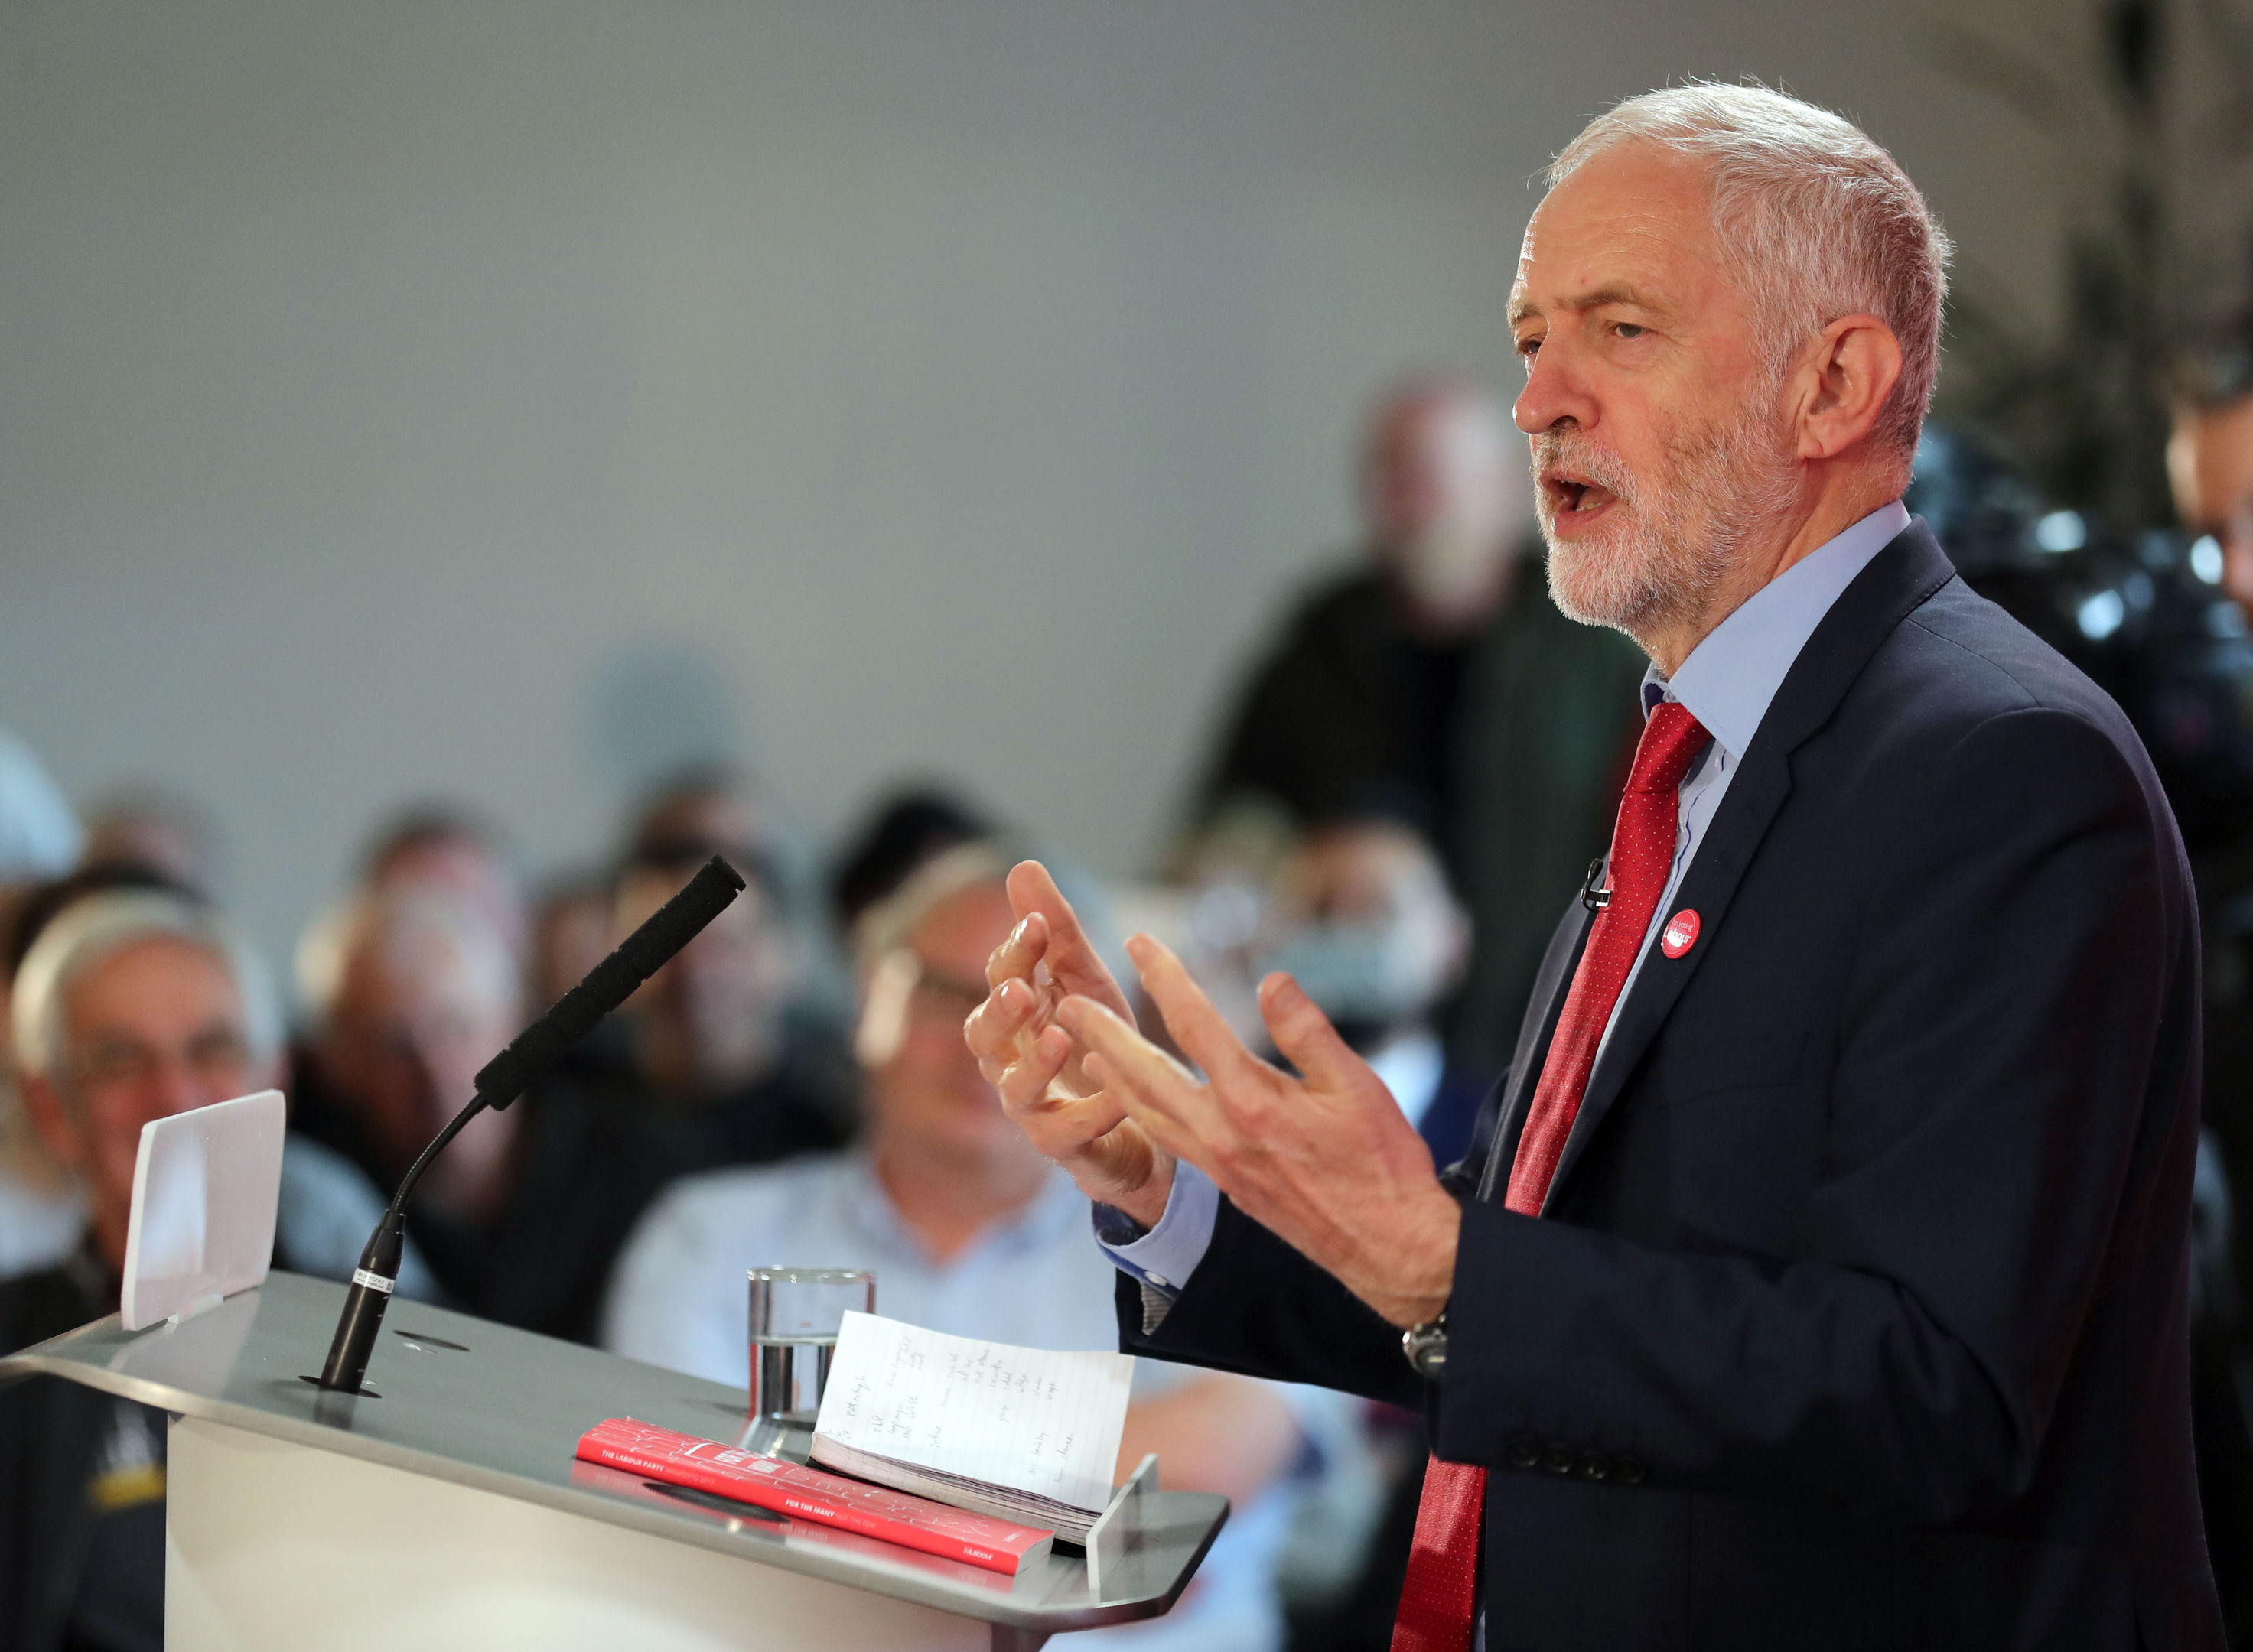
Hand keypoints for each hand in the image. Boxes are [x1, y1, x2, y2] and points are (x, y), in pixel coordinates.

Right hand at [964, 862, 1175, 1223]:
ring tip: (1060, 1037)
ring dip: (1034, 1063)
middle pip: (985, 1036)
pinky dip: (1091, 1111)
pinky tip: (1116, 1092)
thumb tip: (1022, 865)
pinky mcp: (1066, 1145)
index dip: (1016, 952)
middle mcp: (1013, 1060)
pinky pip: (1068, 1134)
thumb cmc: (1098, 1045)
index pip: (1003, 978)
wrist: (1139, 1124)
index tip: (1039, 925)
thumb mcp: (1085, 982)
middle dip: (999, 1010)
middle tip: (1022, 989)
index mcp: (1017, 1017)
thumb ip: (1056, 933)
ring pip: (1015, 1090)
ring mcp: (1036, 1107)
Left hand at [1060, 934, 1459, 1328]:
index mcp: (1253, 1099)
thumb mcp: (1359, 1086)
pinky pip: (1166, 1139)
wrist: (1385, 1247)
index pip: (1195, 1023)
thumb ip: (1307, 1031)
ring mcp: (1218, 1162)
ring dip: (1111, 1074)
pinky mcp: (1225, 1182)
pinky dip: (1138, 1111)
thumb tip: (1270, 980)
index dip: (1164, 976)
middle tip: (1064, 1002)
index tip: (1138, 941)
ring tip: (1082, 1048)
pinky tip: (1133, 1100)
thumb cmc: (1381, 1162)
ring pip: (1147, 1110)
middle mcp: (1221, 1131)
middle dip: (1103, 1032)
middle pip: (1145, 1070)